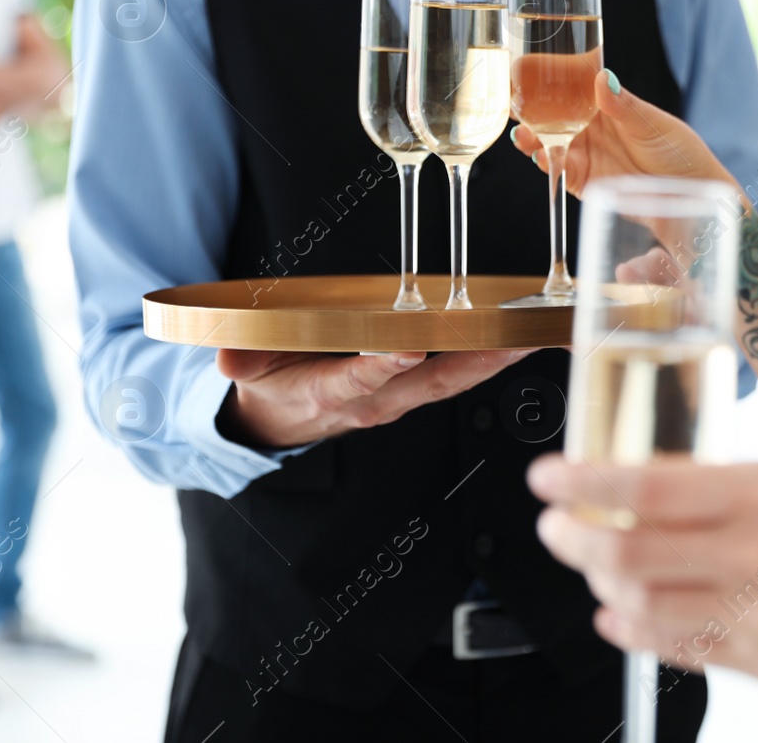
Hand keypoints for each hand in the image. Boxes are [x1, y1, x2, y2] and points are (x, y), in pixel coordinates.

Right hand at [217, 347, 534, 449]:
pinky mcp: (415, 392)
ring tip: (531, 336)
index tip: (408, 349)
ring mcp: (400, 399)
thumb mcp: (247, 372)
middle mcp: (376, 400)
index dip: (383, 366)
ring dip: (494, 360)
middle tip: (512, 340)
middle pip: (431, 382)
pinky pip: (458, 376)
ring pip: (454, 380)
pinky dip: (490, 360)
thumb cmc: (272, 383)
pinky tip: (519, 341)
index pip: (361, 379)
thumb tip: (226, 357)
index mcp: (331, 393)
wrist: (280, 421)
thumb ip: (240, 359)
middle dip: (475, 362)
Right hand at [508, 70, 737, 197]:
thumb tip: (603, 79)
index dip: (548, 83)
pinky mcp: (585, 181)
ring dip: (533, 137)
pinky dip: (546, 163)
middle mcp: (592, 128)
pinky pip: (560, 171)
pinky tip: (539, 155)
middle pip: (553, 116)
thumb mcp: (652, 125)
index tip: (527, 74)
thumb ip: (624, 107)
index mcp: (607, 106)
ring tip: (524, 133)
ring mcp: (587, 154)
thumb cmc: (679, 151)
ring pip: (550, 143)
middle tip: (515, 105)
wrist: (692, 193)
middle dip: (531, 111)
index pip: (571, 89)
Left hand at [528, 457, 757, 682]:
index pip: (649, 486)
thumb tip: (643, 487)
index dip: (585, 483)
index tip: (546, 477)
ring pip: (644, 604)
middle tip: (554, 528)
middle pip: (631, 551)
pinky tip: (620, 616)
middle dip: (575, 539)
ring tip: (592, 568)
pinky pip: (680, 648)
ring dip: (601, 586)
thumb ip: (723, 491)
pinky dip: (635, 630)